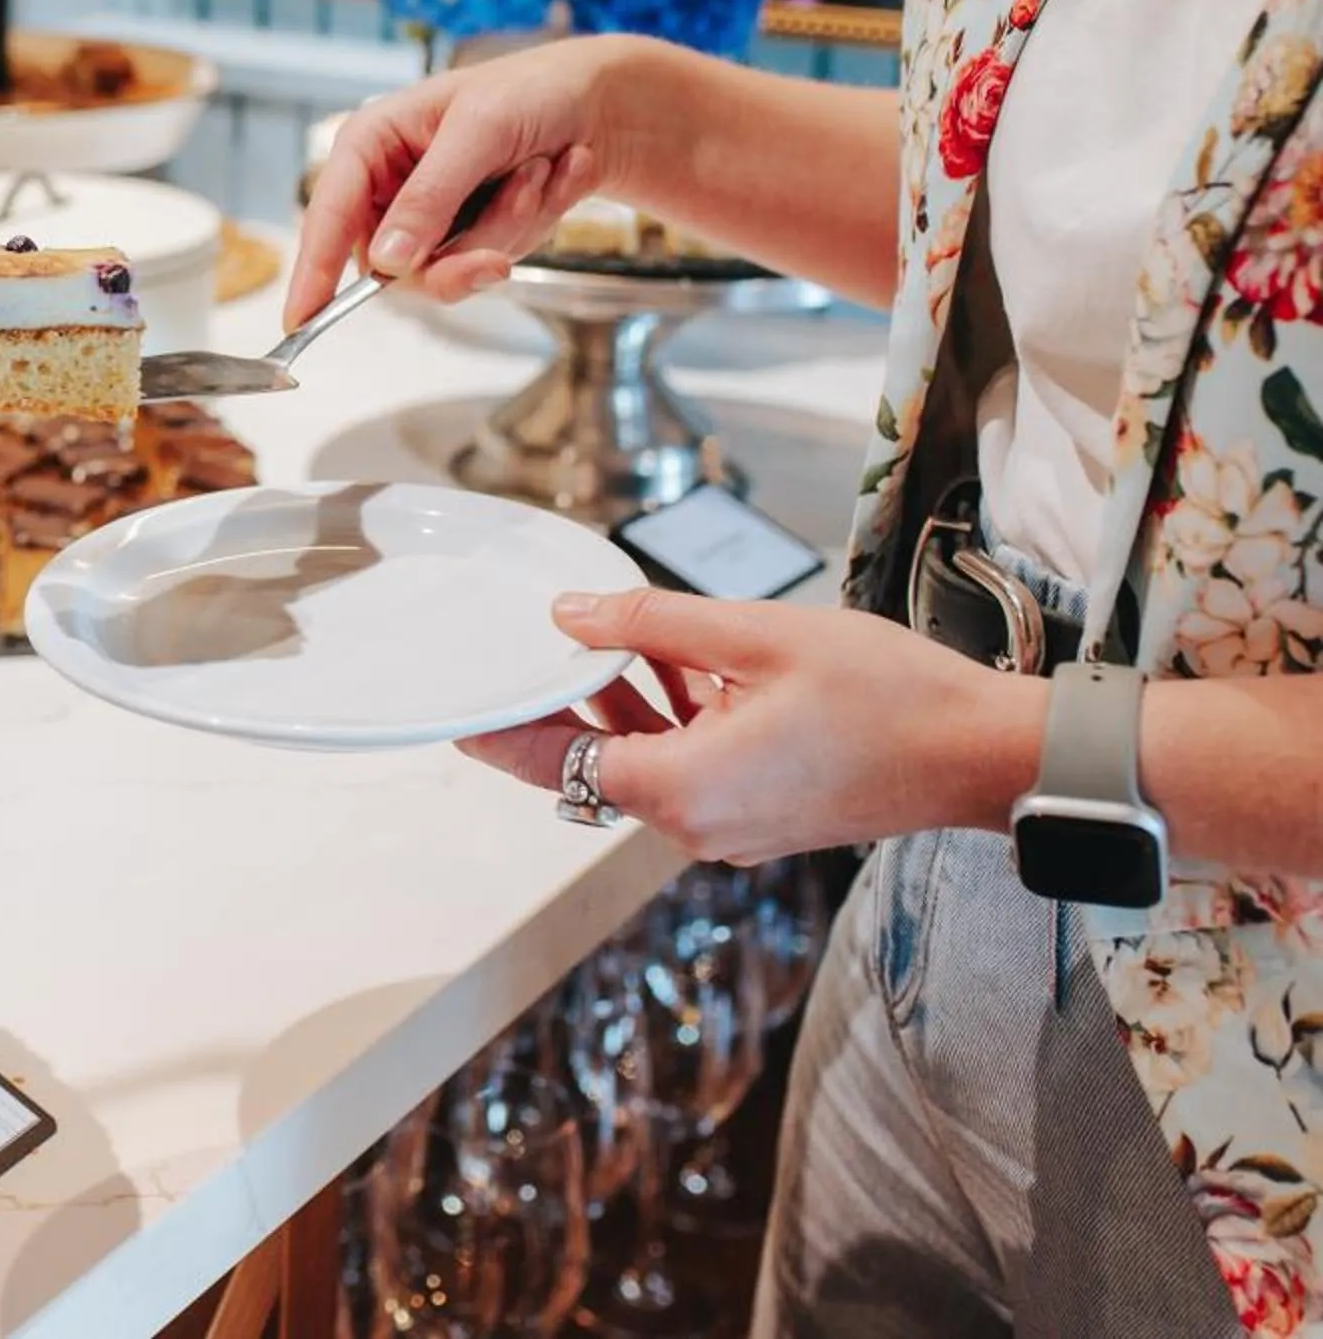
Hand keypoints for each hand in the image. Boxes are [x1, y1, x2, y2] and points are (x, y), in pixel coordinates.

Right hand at [286, 34, 677, 321]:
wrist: (600, 102)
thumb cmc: (531, 90)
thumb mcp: (480, 130)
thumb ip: (430, 197)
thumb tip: (386, 261)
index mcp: (371, 146)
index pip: (328, 217)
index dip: (311, 272)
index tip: (300, 319)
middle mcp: (391, 188)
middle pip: (396, 265)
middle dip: (467, 245)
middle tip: (517, 211)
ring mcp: (430, 219)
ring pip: (450, 270)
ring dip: (511, 224)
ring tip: (539, 170)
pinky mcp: (468, 237)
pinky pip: (488, 265)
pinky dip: (531, 224)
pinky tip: (552, 177)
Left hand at [459, 588, 1045, 865]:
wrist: (985, 755)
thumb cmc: (889, 696)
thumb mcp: (758, 636)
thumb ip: (653, 623)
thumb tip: (569, 613)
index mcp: (682, 788)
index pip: (556, 758)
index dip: (499, 725)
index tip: (458, 694)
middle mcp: (694, 825)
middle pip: (588, 764)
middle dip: (558, 701)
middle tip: (523, 640)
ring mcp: (726, 829)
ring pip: (637, 762)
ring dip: (620, 702)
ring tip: (610, 632)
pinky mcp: (755, 819)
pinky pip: (683, 769)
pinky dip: (668, 719)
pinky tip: (676, 661)